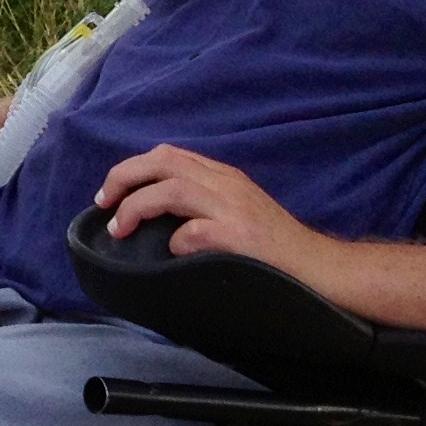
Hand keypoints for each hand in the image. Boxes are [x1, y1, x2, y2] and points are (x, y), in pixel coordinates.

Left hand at [96, 144, 326, 274]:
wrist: (322, 270)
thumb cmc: (275, 251)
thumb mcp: (238, 213)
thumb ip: (203, 205)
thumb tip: (154, 218)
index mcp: (226, 177)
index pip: (170, 156)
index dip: (132, 169)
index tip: (111, 193)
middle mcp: (228, 184)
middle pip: (164, 161)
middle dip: (124, 177)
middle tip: (103, 204)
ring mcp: (236, 209)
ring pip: (172, 187)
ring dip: (137, 207)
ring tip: (120, 229)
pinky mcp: (242, 237)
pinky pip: (194, 232)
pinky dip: (176, 243)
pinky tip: (176, 255)